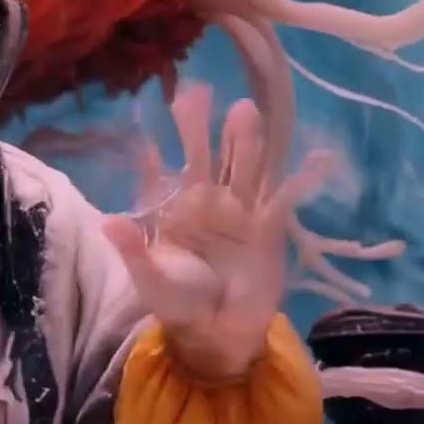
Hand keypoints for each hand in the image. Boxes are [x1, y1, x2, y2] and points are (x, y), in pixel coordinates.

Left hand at [101, 86, 325, 379]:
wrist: (218, 331)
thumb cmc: (178, 302)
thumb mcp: (150, 279)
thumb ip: (134, 250)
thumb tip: (107, 221)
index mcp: (173, 212)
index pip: (163, 173)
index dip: (158, 148)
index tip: (148, 115)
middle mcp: (206, 203)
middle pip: (204, 159)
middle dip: (200, 129)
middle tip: (198, 91)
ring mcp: (240, 212)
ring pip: (242, 169)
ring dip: (243, 142)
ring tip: (243, 109)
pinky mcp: (268, 229)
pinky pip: (283, 200)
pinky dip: (299, 180)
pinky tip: (317, 158)